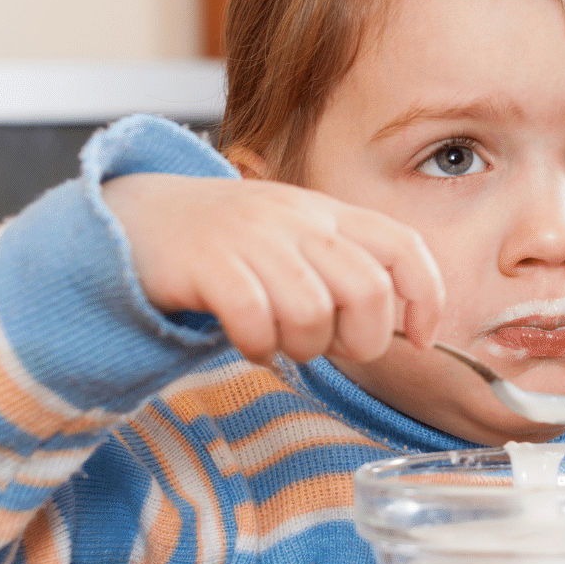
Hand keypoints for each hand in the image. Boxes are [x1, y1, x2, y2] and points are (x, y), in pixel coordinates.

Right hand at [101, 173, 444, 365]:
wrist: (138, 216)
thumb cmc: (230, 245)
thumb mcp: (296, 241)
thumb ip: (345, 273)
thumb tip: (399, 331)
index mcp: (329, 213)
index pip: (404, 247)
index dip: (426, 298)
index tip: (421, 340)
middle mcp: (298, 220)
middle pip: (367, 291)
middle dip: (361, 340)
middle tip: (332, 350)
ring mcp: (252, 238)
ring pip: (313, 311)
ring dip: (304, 347)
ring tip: (281, 343)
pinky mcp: (206, 263)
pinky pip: (254, 318)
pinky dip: (258, 346)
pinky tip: (249, 344)